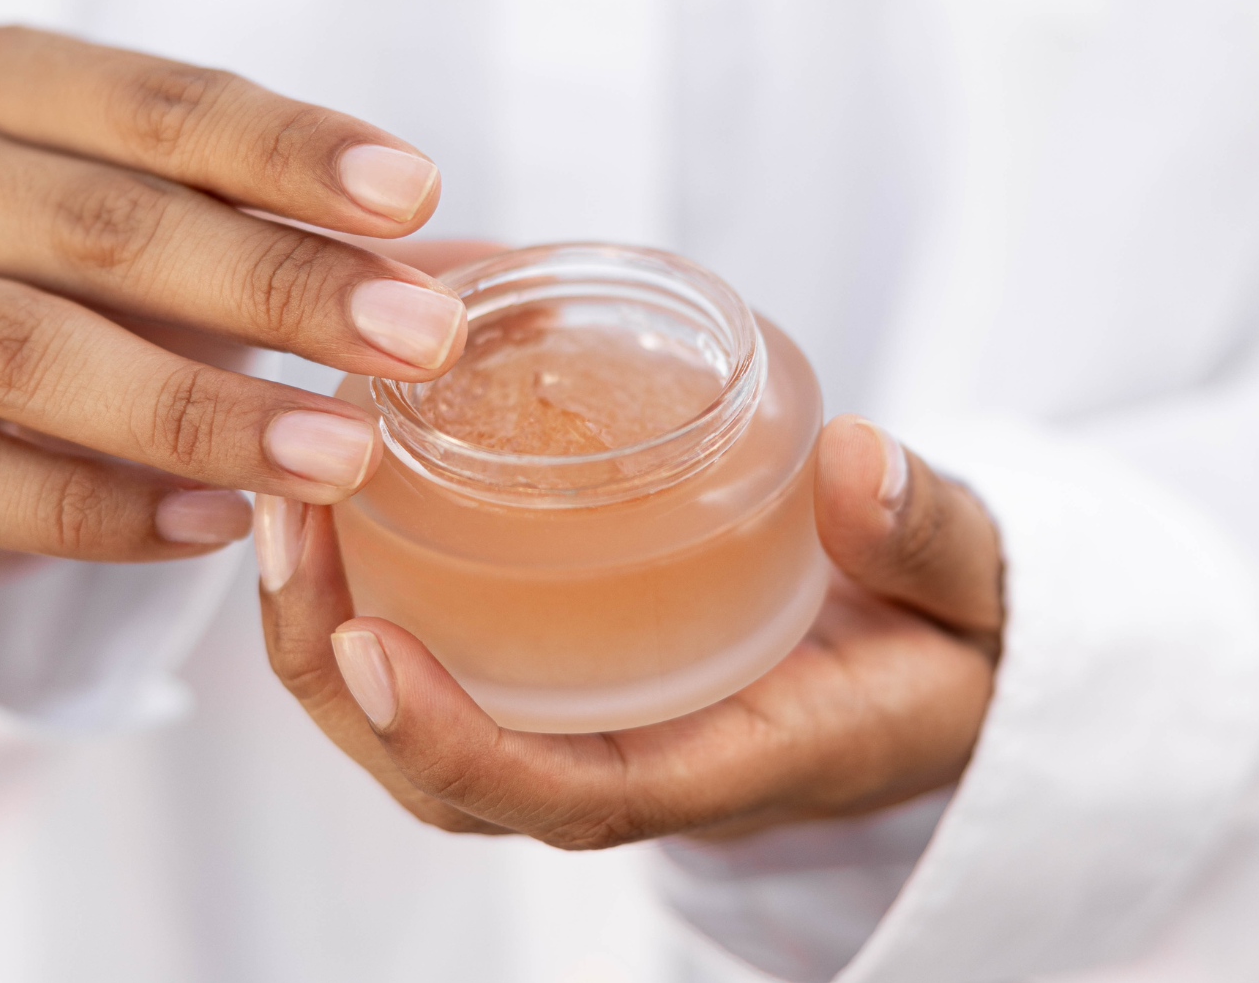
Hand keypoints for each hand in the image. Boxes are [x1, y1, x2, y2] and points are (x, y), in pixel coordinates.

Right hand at [0, 24, 480, 570]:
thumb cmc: (60, 265)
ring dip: (205, 411)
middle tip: (421, 337)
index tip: (412, 195)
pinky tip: (222, 524)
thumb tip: (492, 272)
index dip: (288, 150)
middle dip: (280, 284)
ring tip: (345, 456)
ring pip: (34, 357)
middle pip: (107, 226)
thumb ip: (288, 224)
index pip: (157, 105)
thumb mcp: (151, 208)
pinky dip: (107, 511)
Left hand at [260, 415, 1002, 845]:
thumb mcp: (976, 597)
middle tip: (285, 528)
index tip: (366, 650)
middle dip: (341, 677)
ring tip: (283, 504)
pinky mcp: (581, 680)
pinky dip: (376, 597)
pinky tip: (341, 501)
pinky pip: (455, 663)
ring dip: (330, 633)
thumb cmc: (955, 649)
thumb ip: (930, 538)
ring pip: (429, 728)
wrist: (943, 673)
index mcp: (736, 765)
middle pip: (453, 779)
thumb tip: (858, 459)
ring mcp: (600, 728)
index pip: (574, 799)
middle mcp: (644, 764)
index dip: (457, 746)